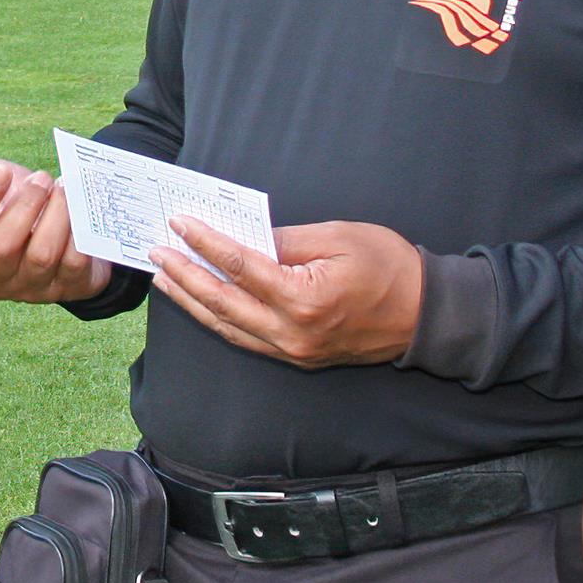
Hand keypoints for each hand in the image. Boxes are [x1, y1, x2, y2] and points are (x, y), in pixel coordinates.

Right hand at [0, 134, 114, 305]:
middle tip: (42, 178)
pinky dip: (78, 232)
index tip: (1, 172)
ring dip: (55, 216)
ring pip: (41, 255)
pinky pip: (73, 263)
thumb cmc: (19, 204)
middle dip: (25, 207)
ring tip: (64, 189)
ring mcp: (32, 288)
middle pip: (3, 247)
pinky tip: (81, 211)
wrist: (69, 227)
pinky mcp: (67, 289)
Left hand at [148, 215, 423, 369]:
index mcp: (304, 299)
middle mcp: (292, 332)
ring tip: (164, 279)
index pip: (240, 267)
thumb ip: (285, 239)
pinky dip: (219, 320)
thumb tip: (244, 237)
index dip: (206, 244)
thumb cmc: (390, 267)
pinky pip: (246, 339)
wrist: (426, 315)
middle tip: (156, 253)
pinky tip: (200, 303)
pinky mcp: (297, 357)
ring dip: (193, 302)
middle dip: (185, 276)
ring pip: (228, 327)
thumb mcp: (338, 237)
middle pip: (222, 303)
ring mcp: (293, 351)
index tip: (180, 224)